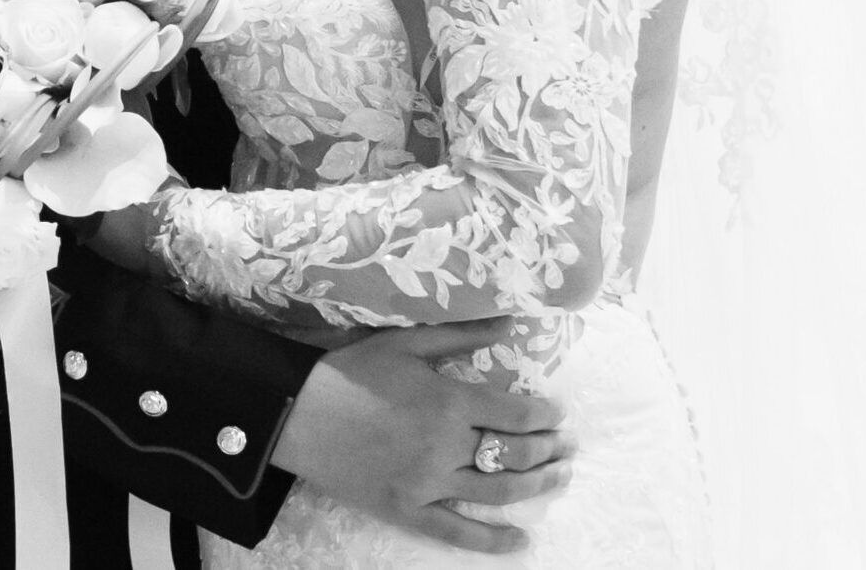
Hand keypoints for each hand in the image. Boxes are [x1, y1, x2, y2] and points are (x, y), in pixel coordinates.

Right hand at [270, 317, 573, 555]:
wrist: (299, 413)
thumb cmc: (352, 370)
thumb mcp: (406, 342)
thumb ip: (460, 335)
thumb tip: (511, 324)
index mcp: (449, 400)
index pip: (516, 414)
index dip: (544, 416)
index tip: (557, 414)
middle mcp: (446, 446)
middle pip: (515, 454)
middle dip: (548, 450)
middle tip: (566, 446)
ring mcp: (428, 484)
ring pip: (498, 492)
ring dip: (536, 486)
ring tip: (558, 477)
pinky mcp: (408, 511)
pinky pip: (457, 532)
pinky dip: (493, 541)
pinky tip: (520, 540)